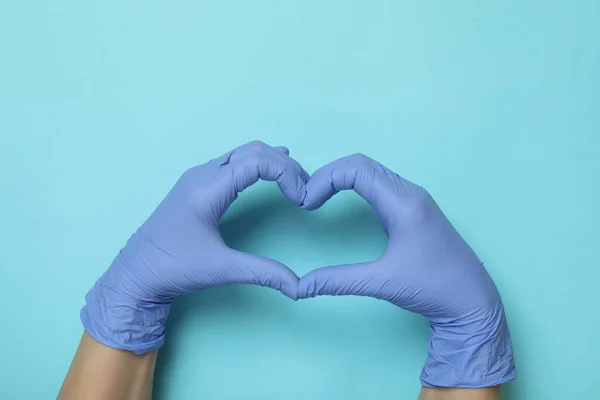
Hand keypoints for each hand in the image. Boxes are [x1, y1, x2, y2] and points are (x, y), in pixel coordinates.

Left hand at [81, 141, 308, 353]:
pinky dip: (256, 164)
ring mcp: (197, 177)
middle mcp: (201, 175)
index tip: (300, 197)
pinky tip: (270, 173)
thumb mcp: (220, 270)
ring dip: (270, 162)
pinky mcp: (196, 184)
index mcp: (206, 190)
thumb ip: (262, 272)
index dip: (286, 172)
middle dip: (283, 165)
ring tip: (294, 182)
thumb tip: (298, 285)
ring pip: (242, 153)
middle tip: (304, 188)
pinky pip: (232, 162)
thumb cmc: (173, 269)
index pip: (256, 161)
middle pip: (252, 151)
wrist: (136, 273)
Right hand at [298, 153, 515, 387]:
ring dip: (342, 178)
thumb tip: (301, 286)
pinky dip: (356, 185)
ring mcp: (414, 198)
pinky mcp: (414, 208)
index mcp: (403, 203)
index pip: (356, 169)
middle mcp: (410, 193)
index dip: (325, 179)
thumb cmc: (434, 288)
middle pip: (361, 164)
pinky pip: (380, 183)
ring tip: (319, 198)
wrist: (472, 301)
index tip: (307, 204)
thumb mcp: (382, 283)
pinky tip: (344, 202)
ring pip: (371, 171)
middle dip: (329, 176)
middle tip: (307, 199)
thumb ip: (338, 281)